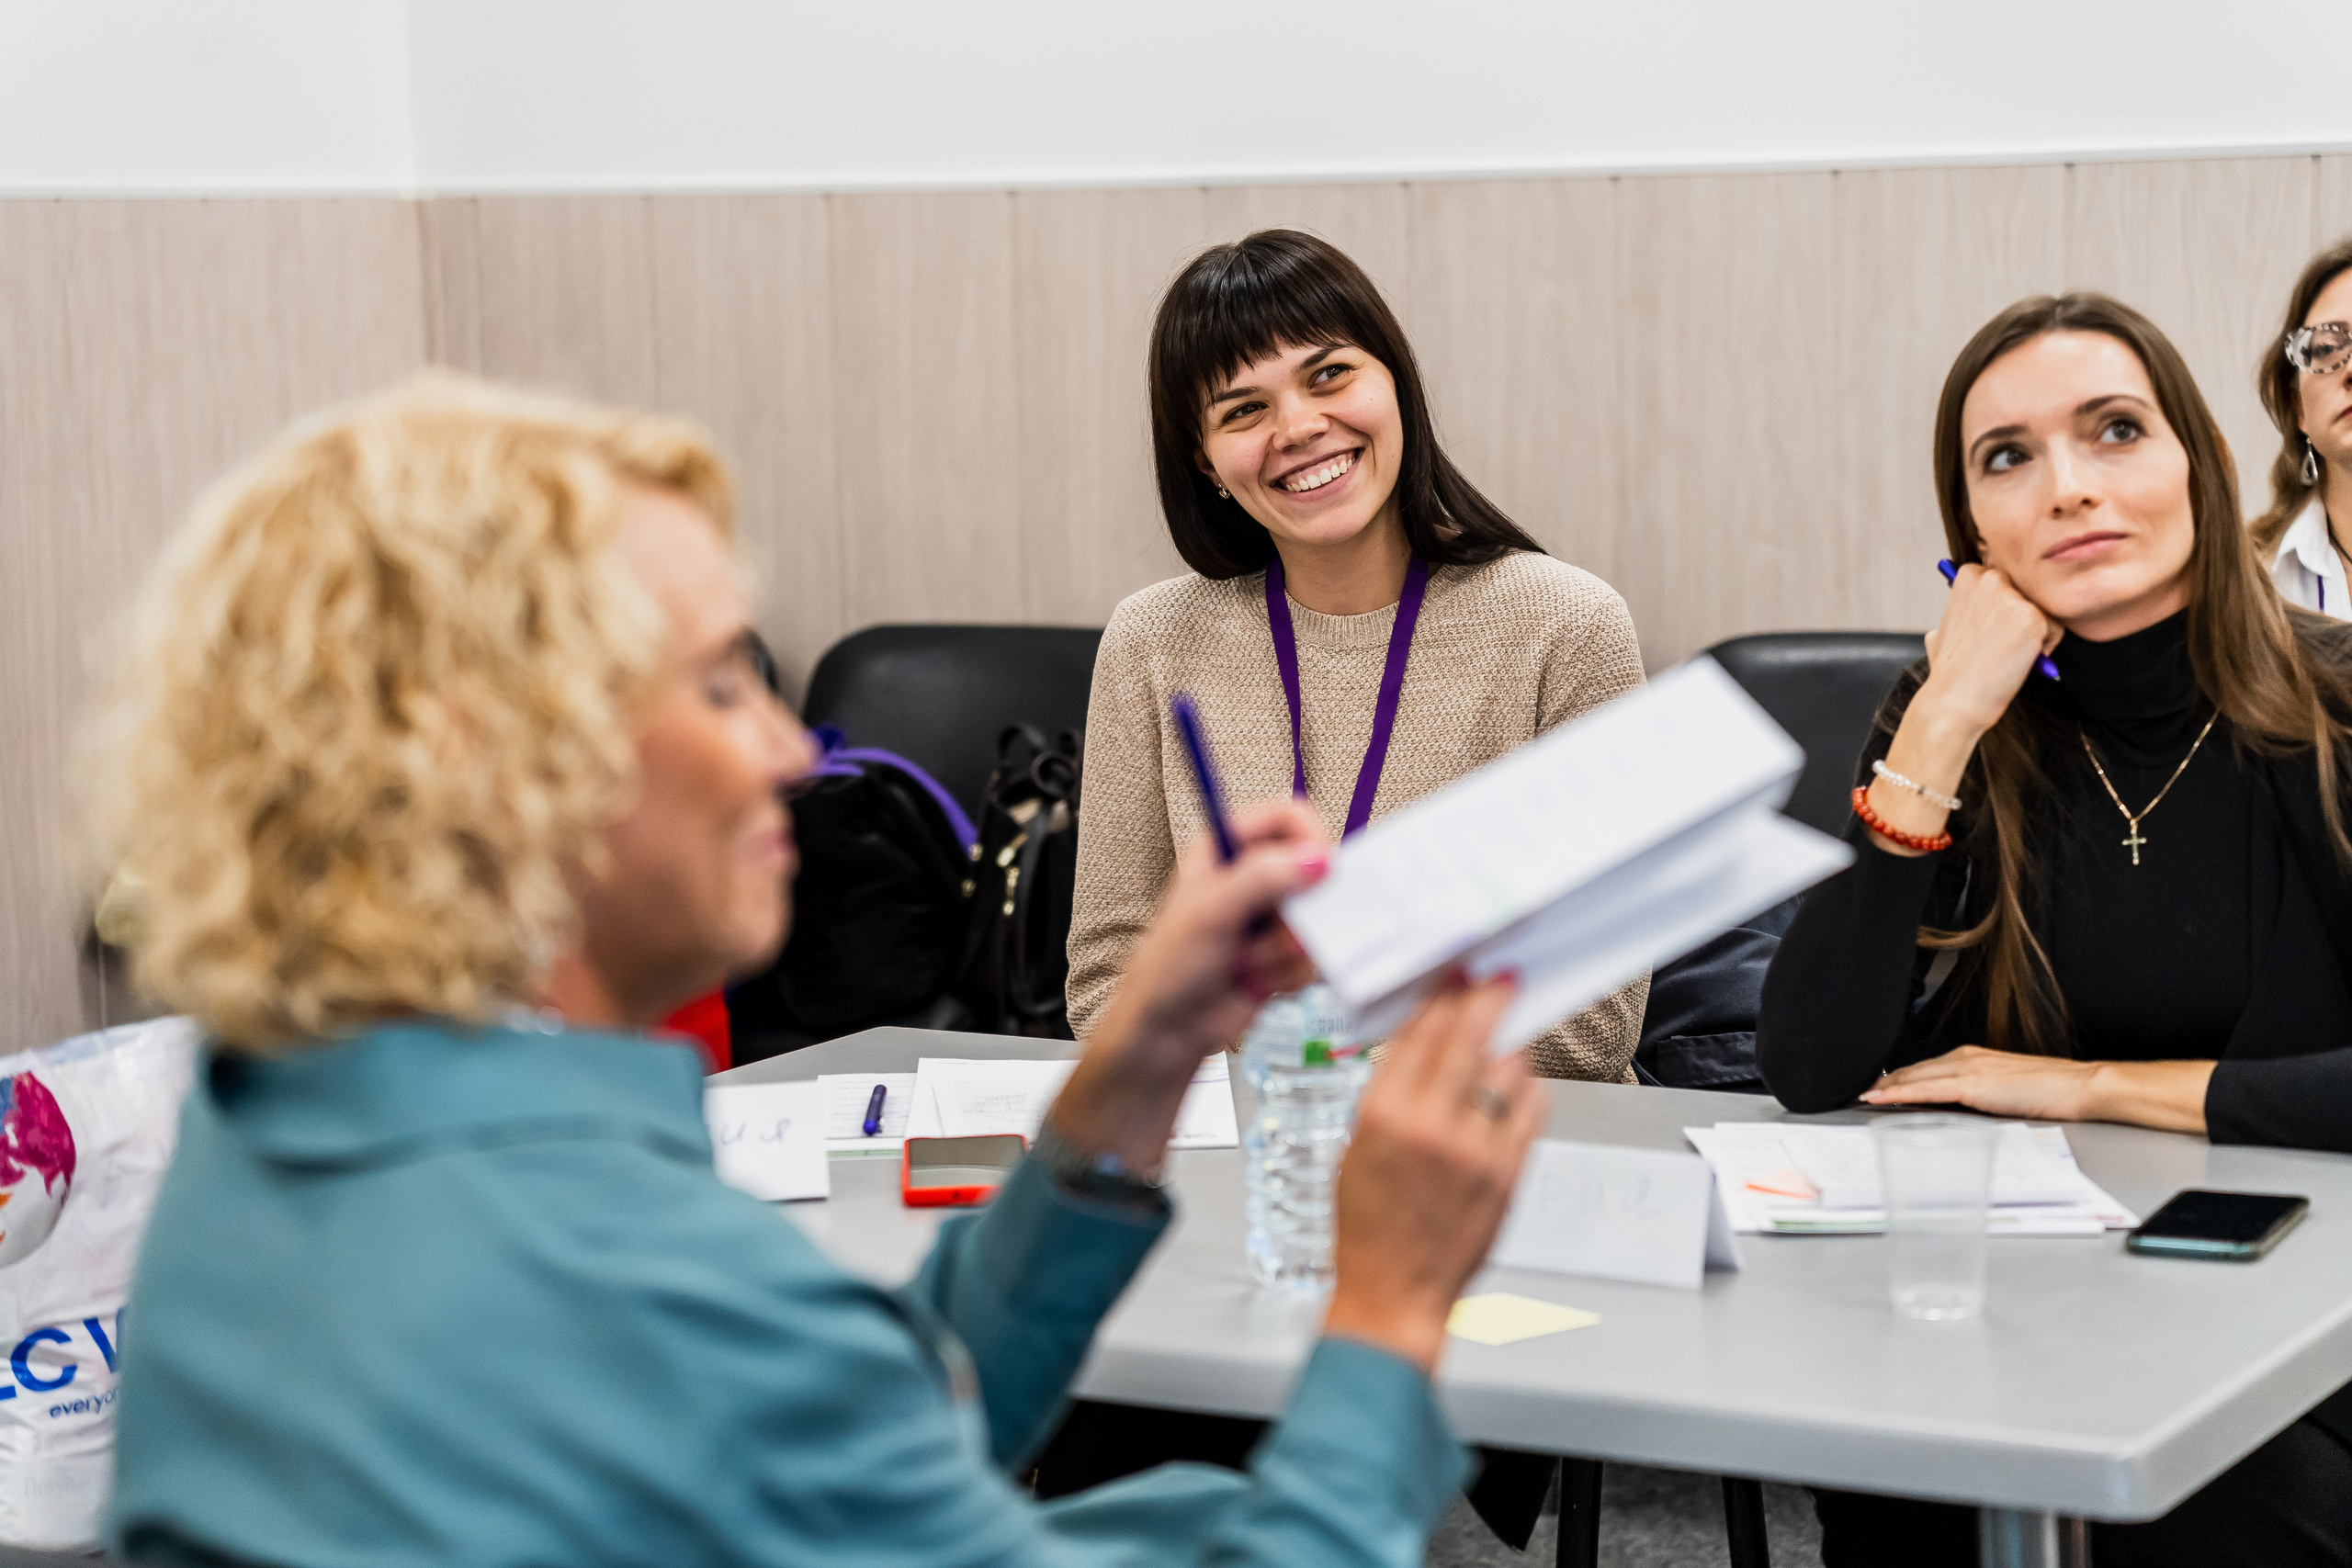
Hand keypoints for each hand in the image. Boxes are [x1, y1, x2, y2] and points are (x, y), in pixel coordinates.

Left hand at [1052, 799, 1328, 1172]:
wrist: (1167, 1031)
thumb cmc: (1169, 967)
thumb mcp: (1211, 912)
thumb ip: (1262, 878)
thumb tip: (1316, 859)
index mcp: (1227, 848)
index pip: (1289, 817)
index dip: (1311, 838)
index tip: (1321, 871)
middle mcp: (1252, 877)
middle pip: (1314, 870)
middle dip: (1299, 911)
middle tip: (1274, 931)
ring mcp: (1269, 917)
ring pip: (1316, 919)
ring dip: (1286, 949)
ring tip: (1247, 963)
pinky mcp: (1283, 954)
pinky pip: (1314, 956)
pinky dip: (1289, 974)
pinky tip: (1256, 982)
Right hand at [1322, 977, 1546, 1375]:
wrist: (1394, 1292)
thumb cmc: (1367, 1227)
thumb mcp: (1355, 1145)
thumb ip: (1390, 1091)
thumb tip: (1424, 1039)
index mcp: (1382, 1114)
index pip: (1419, 1030)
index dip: (1442, 993)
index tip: (1453, 974)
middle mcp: (1431, 1127)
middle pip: (1469, 1037)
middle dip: (1486, 998)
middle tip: (1497, 978)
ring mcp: (1476, 1151)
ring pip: (1508, 1068)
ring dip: (1506, 1044)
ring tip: (1501, 1038)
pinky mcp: (1509, 1175)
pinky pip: (1531, 1109)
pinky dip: (1526, 1087)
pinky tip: (1516, 1083)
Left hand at [1860, 1046, 2212, 1133]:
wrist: (2082, 1086)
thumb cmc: (2051, 1091)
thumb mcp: (2005, 1091)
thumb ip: (1978, 1095)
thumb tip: (1954, 1111)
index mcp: (1972, 1058)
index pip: (1923, 1069)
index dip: (1896, 1079)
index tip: (1874, 1089)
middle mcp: (1965, 1058)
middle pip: (1912, 1070)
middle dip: (1883, 1082)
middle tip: (1858, 1094)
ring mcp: (1969, 1069)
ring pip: (1914, 1077)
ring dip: (1884, 1088)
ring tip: (1861, 1098)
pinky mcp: (1975, 1085)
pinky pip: (1928, 1089)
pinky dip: (1901, 1093)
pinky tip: (1882, 1098)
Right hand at [1915, 563, 2058, 740]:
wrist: (1955, 698)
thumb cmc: (1950, 669)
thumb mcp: (1944, 626)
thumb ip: (1963, 609)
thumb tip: (1970, 608)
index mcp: (1969, 576)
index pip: (2005, 581)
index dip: (2001, 608)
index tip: (1989, 631)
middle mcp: (1991, 579)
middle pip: (2027, 593)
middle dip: (2021, 617)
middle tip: (2002, 645)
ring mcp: (2013, 598)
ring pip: (2044, 612)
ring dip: (2035, 634)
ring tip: (2008, 655)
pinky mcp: (2034, 618)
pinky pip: (2056, 629)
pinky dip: (2045, 649)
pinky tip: (2019, 661)